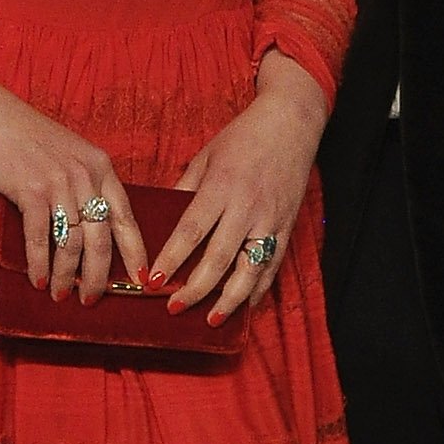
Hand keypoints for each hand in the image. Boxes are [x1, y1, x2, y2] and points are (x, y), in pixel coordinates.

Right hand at [0, 76, 147, 302]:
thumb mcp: (73, 155)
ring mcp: (58, 183)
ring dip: (66, 276)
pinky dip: (40, 263)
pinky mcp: (30, 191)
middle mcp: (85, 176)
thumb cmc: (32, 140)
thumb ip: (89, 185)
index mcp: (101, 167)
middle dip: (97, 276)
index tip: (141, 278)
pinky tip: (38, 279)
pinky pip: (41, 237)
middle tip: (91, 299)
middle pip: (101, 239)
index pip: (127, 217)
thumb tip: (97, 229)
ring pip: (72, 243)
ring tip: (61, 295)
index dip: (136, 251)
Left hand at [150, 51, 328, 326]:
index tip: (152, 281)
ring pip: (250, 270)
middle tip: (174, 308)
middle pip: (218, 259)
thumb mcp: (205, 156)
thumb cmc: (243, 137)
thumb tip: (163, 217)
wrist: (291, 123)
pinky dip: (259, 289)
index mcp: (220, 187)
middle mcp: (246, 207)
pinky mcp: (287, 226)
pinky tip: (244, 305)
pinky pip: (273, 265)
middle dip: (195, 289)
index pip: (190, 232)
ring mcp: (270, 220)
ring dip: (230, 300)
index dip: (171, 260)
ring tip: (212, 320)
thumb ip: (185, 188)